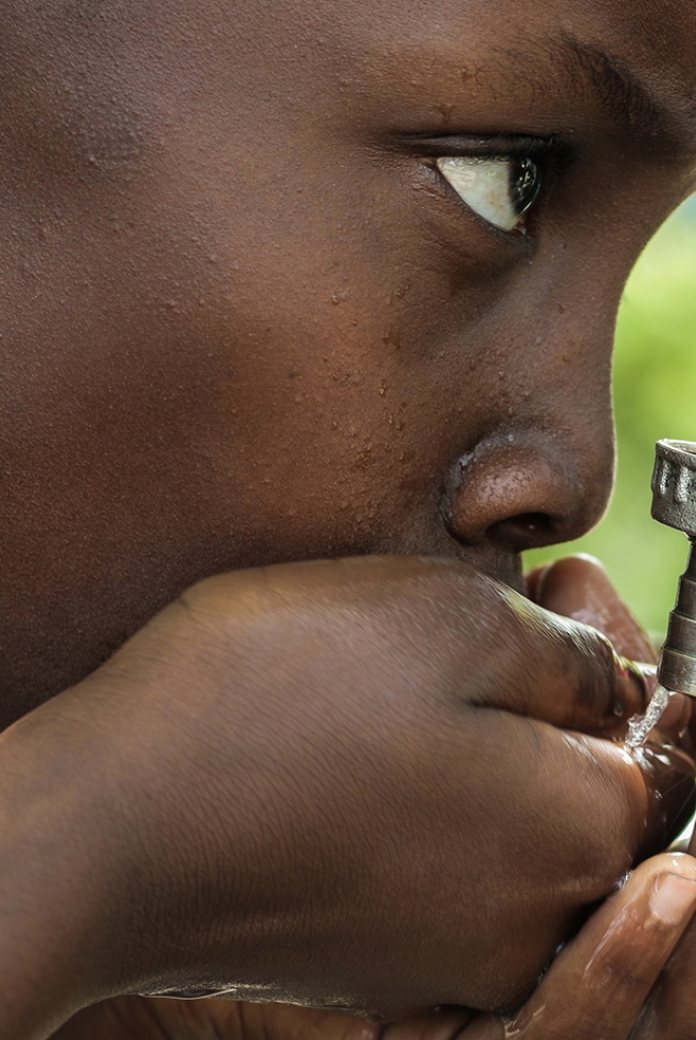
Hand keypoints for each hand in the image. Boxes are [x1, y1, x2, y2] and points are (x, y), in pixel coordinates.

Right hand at [1, 556, 692, 1038]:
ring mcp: (449, 942)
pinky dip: (427, 781)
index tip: (572, 589)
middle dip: (551, 687)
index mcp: (573, 832)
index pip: (659, 743)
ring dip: (484, 729)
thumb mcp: (451, 620)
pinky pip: (440, 849)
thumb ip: (567, 652)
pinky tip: (363, 723)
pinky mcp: (376, 944)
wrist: (114, 824)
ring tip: (415, 652)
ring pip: (508, 811)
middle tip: (492, 604)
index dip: (622, 656)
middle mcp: (528, 913)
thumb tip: (611, 676)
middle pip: (583, 783)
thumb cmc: (278, 703)